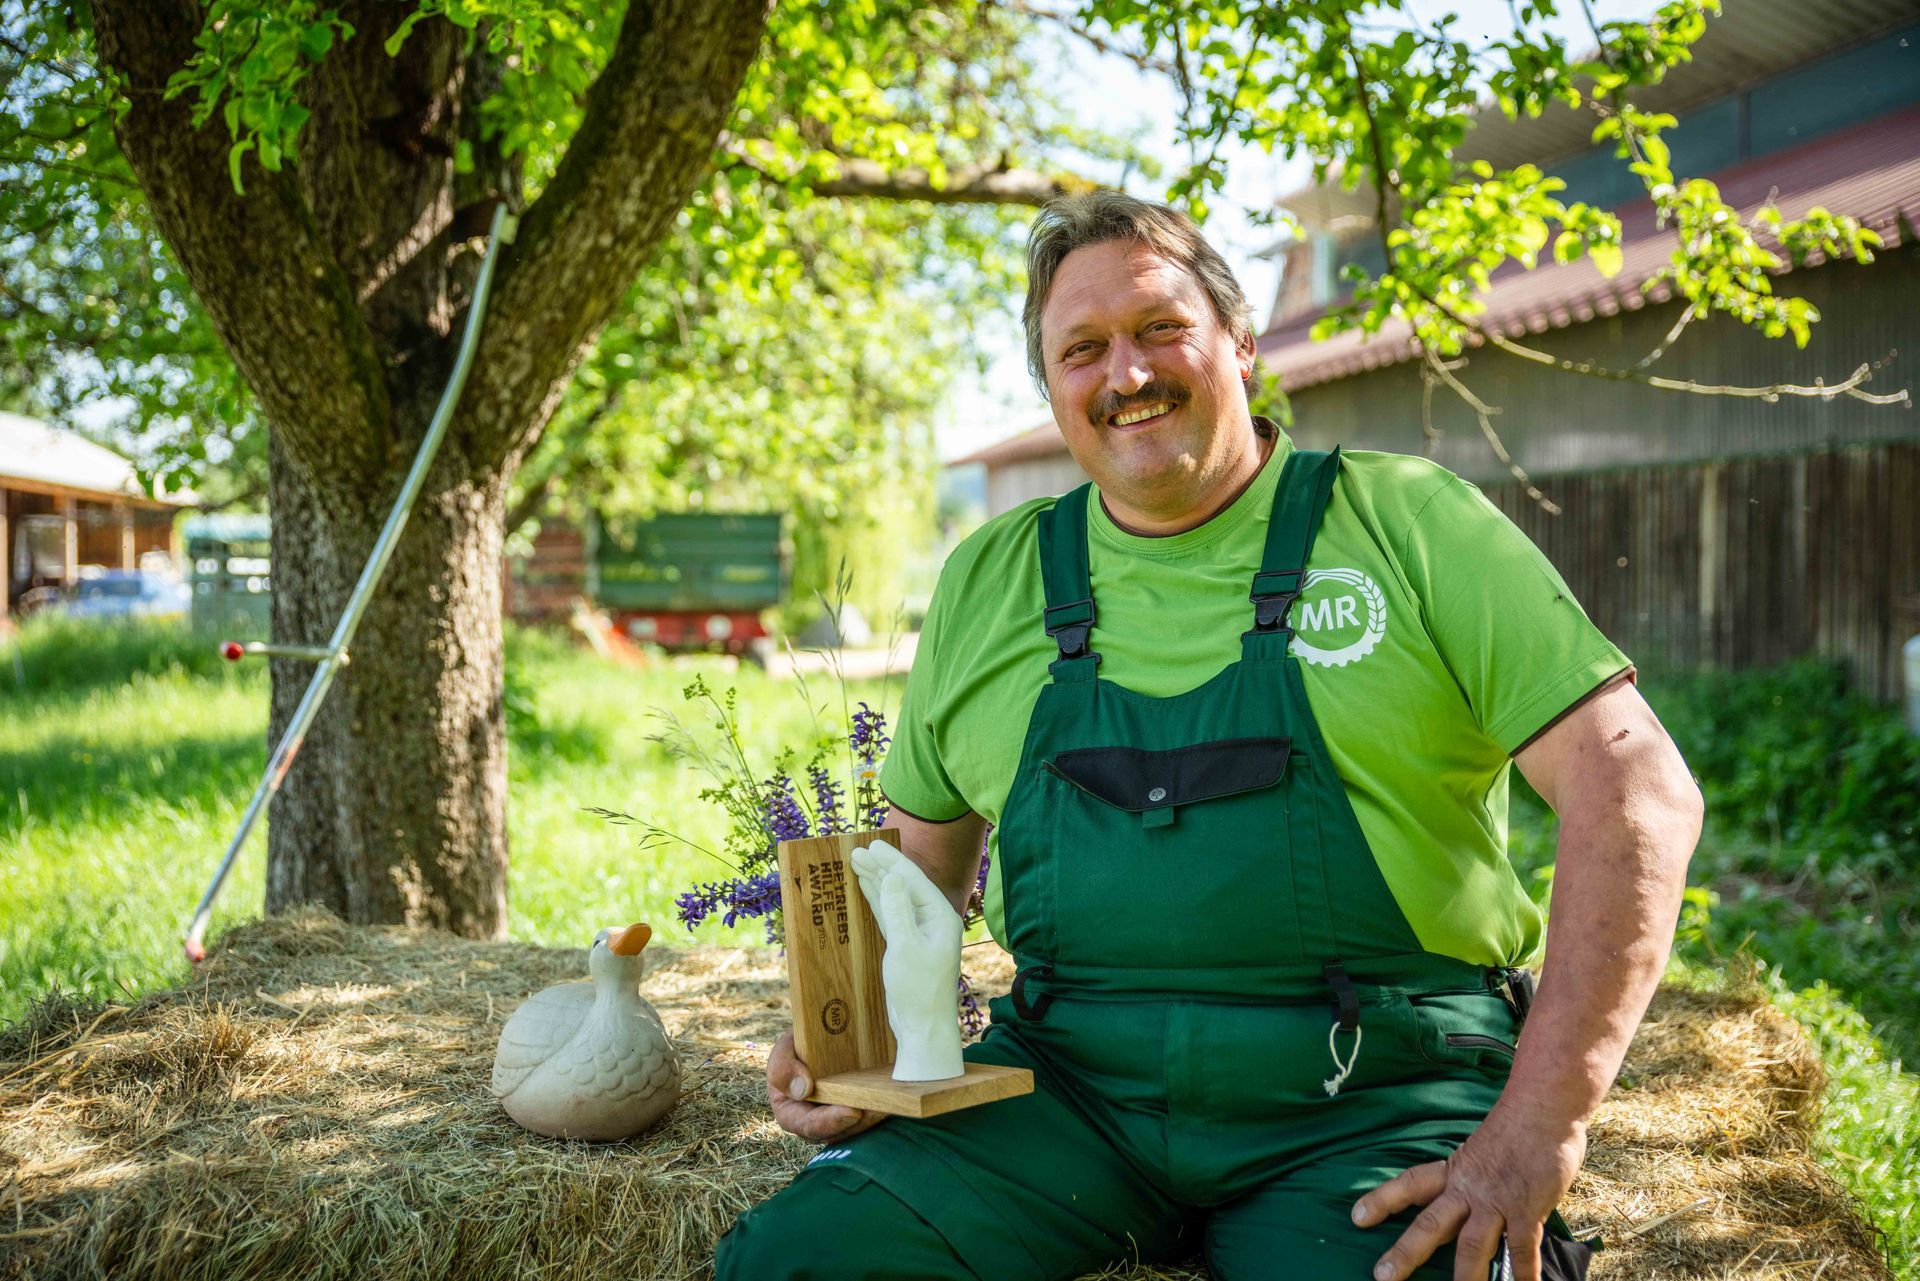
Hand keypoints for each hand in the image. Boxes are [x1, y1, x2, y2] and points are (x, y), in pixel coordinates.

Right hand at [765, 1030, 887, 1141]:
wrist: (823, 1038)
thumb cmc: (798, 1045)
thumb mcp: (784, 1049)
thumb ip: (782, 1068)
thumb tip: (803, 1089)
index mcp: (793, 1114)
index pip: (809, 1126)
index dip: (830, 1122)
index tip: (853, 1112)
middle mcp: (819, 1123)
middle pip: (841, 1131)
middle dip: (861, 1123)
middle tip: (879, 1109)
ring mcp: (843, 1118)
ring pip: (861, 1127)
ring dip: (877, 1117)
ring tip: (893, 1103)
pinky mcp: (864, 1108)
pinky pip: (875, 1113)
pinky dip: (888, 1106)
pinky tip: (900, 1096)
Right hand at [851, 839, 964, 1080]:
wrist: (923, 1027)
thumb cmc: (919, 990)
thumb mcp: (905, 947)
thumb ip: (897, 910)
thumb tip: (890, 876)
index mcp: (940, 916)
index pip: (912, 880)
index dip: (890, 861)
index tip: (870, 844)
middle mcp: (932, 920)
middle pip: (903, 885)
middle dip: (880, 867)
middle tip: (856, 848)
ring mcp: (919, 932)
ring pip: (894, 898)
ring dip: (876, 880)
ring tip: (856, 860)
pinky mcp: (906, 945)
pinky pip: (890, 914)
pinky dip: (877, 899)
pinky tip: (867, 887)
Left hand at [1352, 1107, 1585, 1280]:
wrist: (1543, 1106)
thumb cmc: (1514, 1124)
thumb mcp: (1479, 1147)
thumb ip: (1470, 1175)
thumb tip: (1463, 1197)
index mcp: (1453, 1170)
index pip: (1410, 1184)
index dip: (1382, 1200)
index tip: (1357, 1218)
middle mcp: (1468, 1188)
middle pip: (1430, 1224)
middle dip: (1406, 1252)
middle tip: (1382, 1276)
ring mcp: (1496, 1201)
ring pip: (1472, 1244)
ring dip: (1464, 1276)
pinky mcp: (1526, 1210)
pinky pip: (1523, 1248)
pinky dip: (1524, 1273)